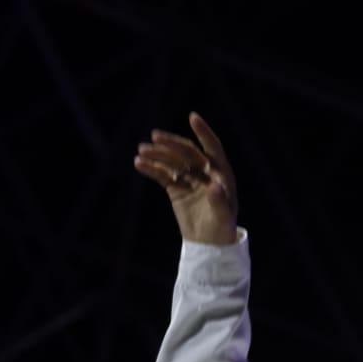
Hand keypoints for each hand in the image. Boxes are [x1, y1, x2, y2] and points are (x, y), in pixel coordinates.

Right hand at [134, 111, 238, 244]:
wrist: (209, 244)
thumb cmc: (222, 230)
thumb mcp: (223, 217)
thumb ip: (219, 201)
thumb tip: (215, 187)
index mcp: (221, 173)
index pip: (212, 148)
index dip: (203, 132)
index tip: (192, 117)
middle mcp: (206, 172)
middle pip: (187, 152)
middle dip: (171, 144)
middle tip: (154, 137)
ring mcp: (190, 179)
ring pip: (173, 162)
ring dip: (158, 155)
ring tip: (141, 151)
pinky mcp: (177, 188)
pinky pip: (163, 175)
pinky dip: (152, 168)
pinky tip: (139, 163)